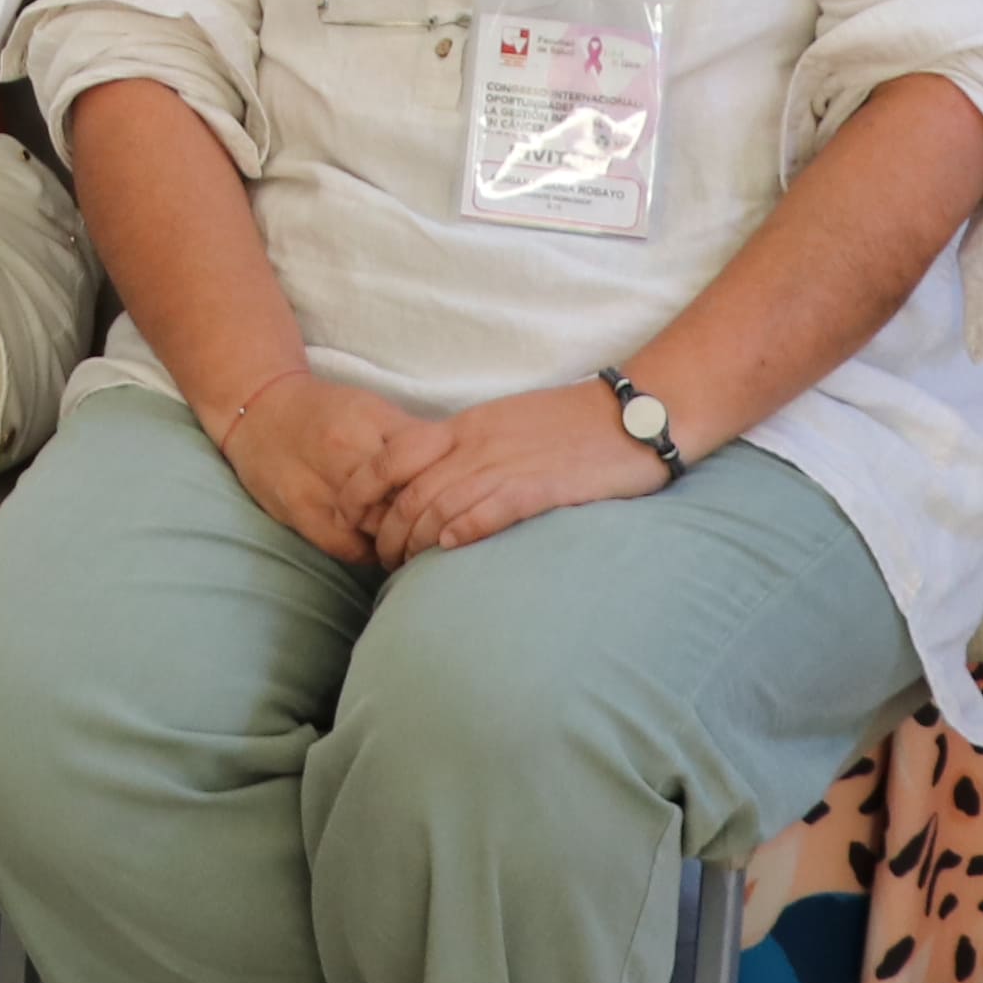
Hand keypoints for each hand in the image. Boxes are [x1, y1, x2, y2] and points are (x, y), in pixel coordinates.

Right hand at [213, 370, 444, 568]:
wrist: (256, 410)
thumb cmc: (323, 410)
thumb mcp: (369, 408)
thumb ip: (407, 437)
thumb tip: (452, 470)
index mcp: (370, 419)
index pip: (425, 459)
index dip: (446, 483)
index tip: (456, 497)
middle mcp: (348, 450)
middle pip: (406, 497)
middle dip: (426, 516)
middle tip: (440, 528)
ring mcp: (323, 484)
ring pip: (381, 526)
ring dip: (402, 539)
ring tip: (415, 543)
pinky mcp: (301, 511)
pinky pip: (349, 547)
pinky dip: (370, 553)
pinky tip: (379, 549)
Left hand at [366, 381, 668, 563]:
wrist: (630, 415)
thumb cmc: (570, 423)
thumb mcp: (505, 424)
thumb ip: (468, 449)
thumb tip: (431, 482)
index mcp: (468, 426)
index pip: (393, 452)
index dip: (362, 486)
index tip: (351, 515)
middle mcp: (480, 445)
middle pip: (410, 489)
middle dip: (385, 529)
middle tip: (380, 558)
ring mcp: (510, 465)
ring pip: (441, 504)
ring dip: (416, 541)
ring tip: (404, 567)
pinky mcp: (543, 487)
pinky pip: (492, 509)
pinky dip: (465, 529)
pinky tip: (450, 549)